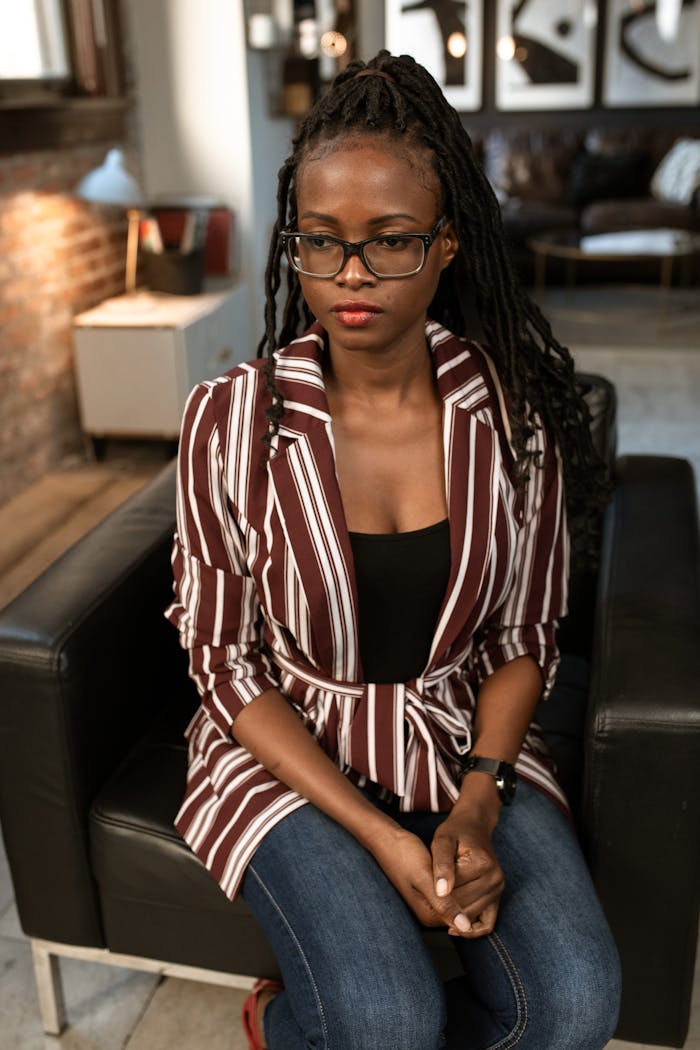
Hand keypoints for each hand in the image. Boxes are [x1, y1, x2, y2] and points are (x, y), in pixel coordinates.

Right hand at [368, 826, 472, 934]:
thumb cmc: (405, 854)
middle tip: (467, 864)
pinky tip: (457, 866)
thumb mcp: (425, 878)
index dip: (473, 892)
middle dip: (470, 889)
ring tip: (462, 863)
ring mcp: (430, 906)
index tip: (472, 869)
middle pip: (462, 910)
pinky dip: (459, 882)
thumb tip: (465, 927)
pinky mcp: (431, 895)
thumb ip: (444, 903)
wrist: (388, 840)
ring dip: (465, 884)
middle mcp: (430, 916)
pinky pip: (453, 894)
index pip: (464, 915)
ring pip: (460, 900)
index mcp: (429, 916)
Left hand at [430, 810, 504, 938]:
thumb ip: (441, 865)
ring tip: (434, 911)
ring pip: (471, 917)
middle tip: (424, 905)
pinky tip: (452, 926)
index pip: (453, 891)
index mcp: (482, 864)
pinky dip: (471, 930)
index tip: (420, 893)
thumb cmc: (454, 832)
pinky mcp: (497, 897)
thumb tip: (442, 893)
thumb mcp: (441, 841)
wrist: (474, 827)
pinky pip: (486, 923)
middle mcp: (495, 879)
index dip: (434, 895)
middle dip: (443, 907)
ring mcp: (498, 889)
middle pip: (463, 906)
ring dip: (453, 918)